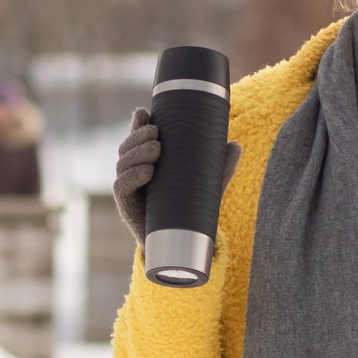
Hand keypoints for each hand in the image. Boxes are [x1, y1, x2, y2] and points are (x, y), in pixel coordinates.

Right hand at [111, 108, 239, 246]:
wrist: (179, 245)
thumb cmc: (190, 209)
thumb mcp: (206, 184)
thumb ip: (219, 165)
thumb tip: (236, 144)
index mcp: (146, 162)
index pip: (137, 138)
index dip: (137, 124)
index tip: (145, 112)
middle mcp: (133, 173)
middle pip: (126, 147)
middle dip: (137, 136)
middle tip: (156, 132)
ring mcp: (128, 190)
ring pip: (122, 163)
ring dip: (136, 152)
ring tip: (157, 148)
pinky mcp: (126, 207)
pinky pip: (121, 187)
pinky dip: (132, 176)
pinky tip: (148, 171)